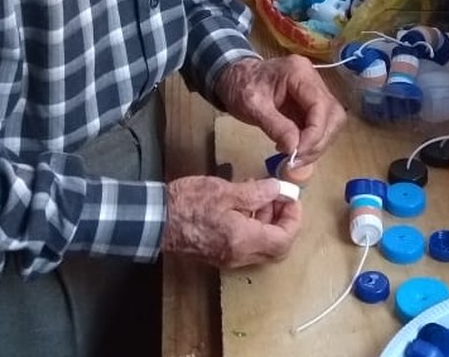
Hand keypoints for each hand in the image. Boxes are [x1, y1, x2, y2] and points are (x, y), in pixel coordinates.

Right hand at [161, 175, 301, 267]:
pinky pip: (246, 246)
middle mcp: (238, 255)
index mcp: (243, 240)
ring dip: (269, 223)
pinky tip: (245, 205)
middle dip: (284, 222)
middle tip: (280, 198)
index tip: (292, 198)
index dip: (294, 219)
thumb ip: (256, 192)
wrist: (154, 220)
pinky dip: (254, 227)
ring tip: (262, 195)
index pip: (283, 240)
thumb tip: (278, 190)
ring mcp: (227, 258)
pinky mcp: (217, 254)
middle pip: (276, 248)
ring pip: (261, 248)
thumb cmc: (188, 203)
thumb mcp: (225, 190)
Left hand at [214, 55, 345, 164]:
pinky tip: (295, 150)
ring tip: (294, 158)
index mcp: (299, 73)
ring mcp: (314, 91)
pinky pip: (321, 125)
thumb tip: (295, 149)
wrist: (234, 76)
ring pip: (332, 122)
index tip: (297, 154)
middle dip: (318, 141)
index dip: (314, 134)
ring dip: (317, 144)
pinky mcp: (311, 103)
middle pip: (333, 114)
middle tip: (296, 160)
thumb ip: (275, 126)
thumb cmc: (240, 86)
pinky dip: (311, 141)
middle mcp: (313, 79)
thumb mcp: (252, 106)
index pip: (320, 105)